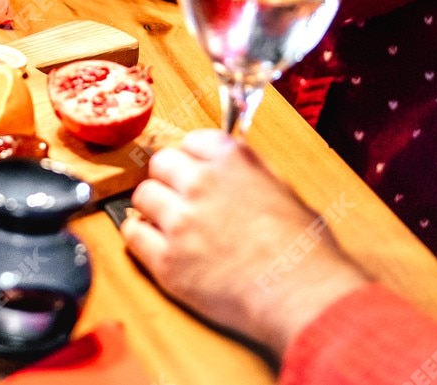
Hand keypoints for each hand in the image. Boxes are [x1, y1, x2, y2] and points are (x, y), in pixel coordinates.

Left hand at [122, 129, 370, 354]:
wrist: (301, 295)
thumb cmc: (303, 249)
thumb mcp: (284, 190)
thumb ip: (248, 172)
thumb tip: (229, 169)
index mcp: (232, 159)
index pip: (192, 141)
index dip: (195, 159)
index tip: (197, 171)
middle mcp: (200, 182)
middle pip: (160, 163)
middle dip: (169, 179)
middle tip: (180, 198)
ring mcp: (180, 220)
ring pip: (142, 196)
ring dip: (154, 208)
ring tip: (172, 225)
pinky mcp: (166, 259)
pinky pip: (133, 235)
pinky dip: (140, 236)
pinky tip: (155, 243)